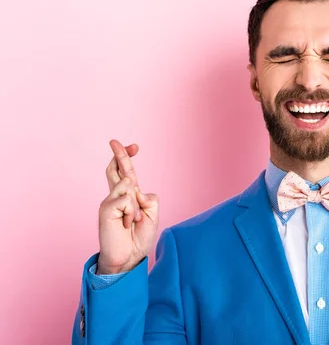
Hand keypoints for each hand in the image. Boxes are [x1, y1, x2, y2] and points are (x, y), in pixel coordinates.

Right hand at [97, 140, 158, 274]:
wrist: (129, 258)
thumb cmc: (138, 238)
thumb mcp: (152, 215)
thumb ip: (148, 199)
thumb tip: (136, 189)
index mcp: (128, 197)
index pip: (126, 173)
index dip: (128, 158)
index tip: (134, 146)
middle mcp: (116, 196)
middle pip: (115, 170)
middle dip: (119, 155)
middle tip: (115, 141)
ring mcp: (109, 202)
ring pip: (128, 186)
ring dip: (136, 206)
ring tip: (132, 222)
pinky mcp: (105, 209)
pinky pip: (125, 200)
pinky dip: (131, 212)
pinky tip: (125, 224)